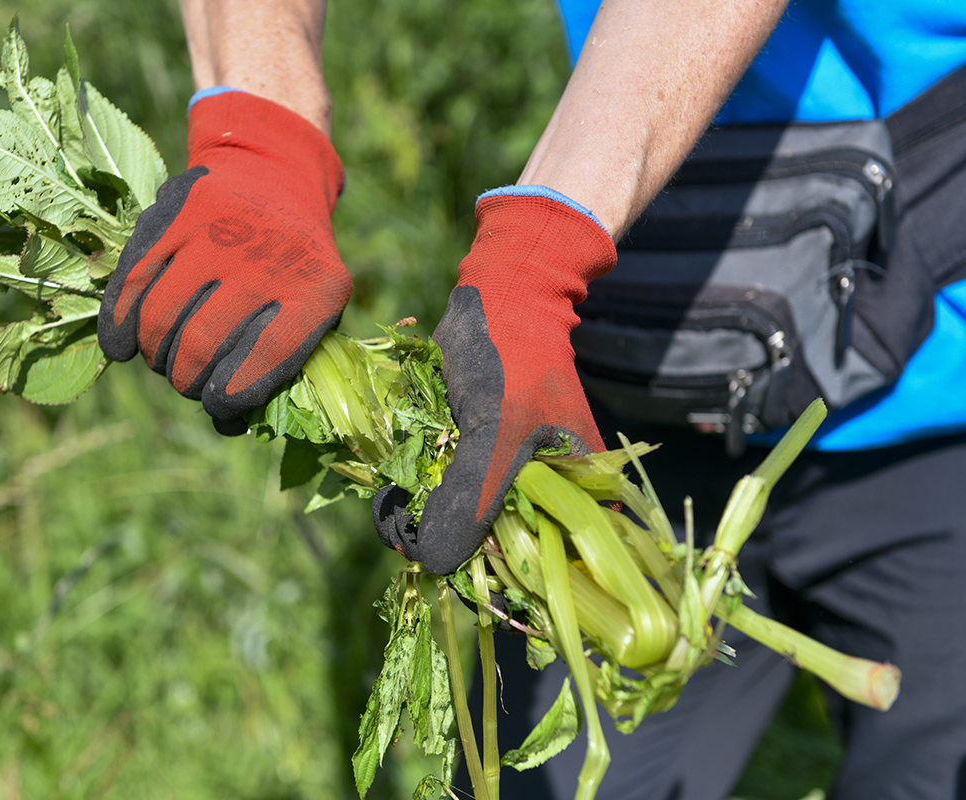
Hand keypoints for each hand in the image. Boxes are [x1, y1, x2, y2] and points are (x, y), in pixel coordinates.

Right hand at [97, 89, 349, 432]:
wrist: (275, 171)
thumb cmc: (294, 261)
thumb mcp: (314, 306)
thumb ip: (279, 364)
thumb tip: (227, 426)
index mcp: (317, 287)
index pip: (265, 360)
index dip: (232, 398)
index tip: (218, 410)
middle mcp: (267, 255)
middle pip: (203, 345)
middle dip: (187, 380)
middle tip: (187, 385)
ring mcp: (217, 231)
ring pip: (161, 318)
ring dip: (155, 356)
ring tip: (163, 362)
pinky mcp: (174, 214)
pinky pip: (132, 282)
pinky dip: (120, 324)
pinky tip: (121, 348)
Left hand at [374, 190, 616, 573]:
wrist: (498, 300)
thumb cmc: (515, 362)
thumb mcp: (498, 435)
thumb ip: (472, 499)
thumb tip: (435, 565)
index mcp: (578, 500)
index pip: (547, 572)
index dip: (500, 589)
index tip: (450, 587)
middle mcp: (544, 499)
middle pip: (495, 556)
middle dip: (446, 553)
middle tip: (403, 540)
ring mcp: (503, 482)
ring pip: (460, 529)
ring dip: (420, 526)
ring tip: (389, 513)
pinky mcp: (468, 463)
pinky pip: (440, 499)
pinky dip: (412, 500)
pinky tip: (387, 495)